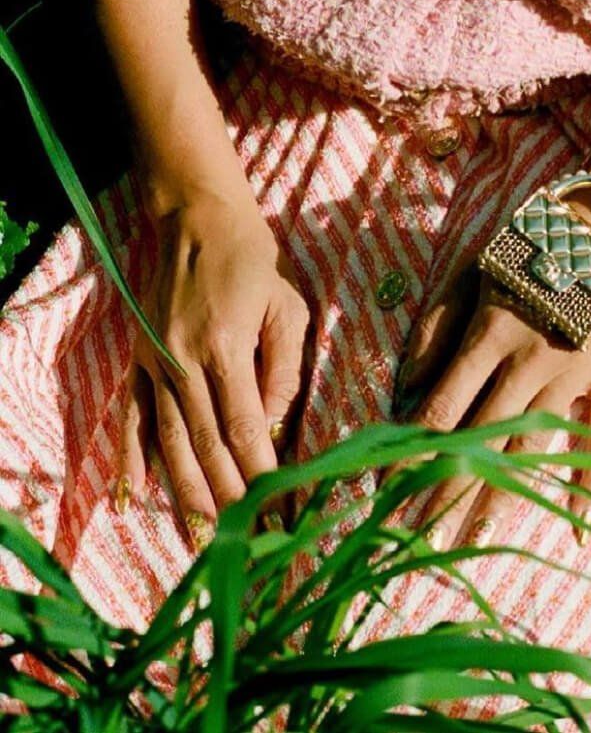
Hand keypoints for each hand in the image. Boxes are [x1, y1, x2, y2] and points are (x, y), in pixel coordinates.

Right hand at [118, 181, 311, 548]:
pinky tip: (136, 498)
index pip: (245, 426)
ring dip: (185, 494)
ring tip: (201, 539)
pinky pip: (132, 420)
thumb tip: (273, 425)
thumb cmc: (255, 261)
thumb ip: (284, 367)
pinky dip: (132, 462)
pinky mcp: (138, 361)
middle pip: (205, 445)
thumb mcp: (288, 305)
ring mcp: (155, 364)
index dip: (261, 473)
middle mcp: (184, 362)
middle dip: (228, 499)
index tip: (279, 509)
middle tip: (249, 542)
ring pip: (168, 443)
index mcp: (226, 346)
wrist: (198, 219)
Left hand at [390, 187, 590, 548]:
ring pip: (531, 449)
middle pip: (478, 442)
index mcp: (488, 335)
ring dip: (499, 499)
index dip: (411, 458)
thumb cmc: (531, 238)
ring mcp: (573, 373)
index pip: (440, 411)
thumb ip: (436, 327)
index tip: (385, 498)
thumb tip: (404, 390)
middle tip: (415, 546)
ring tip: (471, 542)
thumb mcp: (472, 269)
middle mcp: (527, 362)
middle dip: (443, 496)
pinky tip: (577, 526)